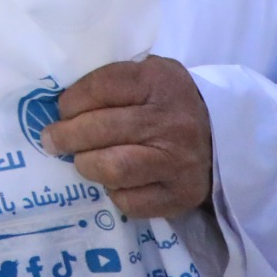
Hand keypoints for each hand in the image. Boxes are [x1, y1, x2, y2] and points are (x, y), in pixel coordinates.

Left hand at [46, 57, 213, 218]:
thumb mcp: (145, 75)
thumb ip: (107, 82)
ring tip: (81, 160)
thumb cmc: (167, 101)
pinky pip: (130, 202)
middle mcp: (172, 122)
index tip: (62, 110)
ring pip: (113, 168)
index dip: (71, 101)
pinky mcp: (182, 195)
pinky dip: (113, 193)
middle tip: (52, 140)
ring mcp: (180, 161)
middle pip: (100, 129)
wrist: (224, 134)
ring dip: (86, 165)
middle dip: (66, 136)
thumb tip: (57, 104)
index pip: (100, 88)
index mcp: (158, 81)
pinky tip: (114, 181)